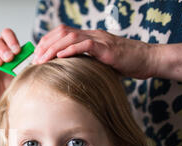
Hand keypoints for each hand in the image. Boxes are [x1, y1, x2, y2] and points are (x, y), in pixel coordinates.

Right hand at [0, 28, 20, 101]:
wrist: (10, 94)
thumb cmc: (16, 78)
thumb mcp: (24, 68)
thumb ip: (26, 60)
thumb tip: (35, 55)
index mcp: (6, 44)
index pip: (6, 34)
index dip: (11, 39)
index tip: (17, 51)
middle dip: (1, 48)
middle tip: (9, 58)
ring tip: (0, 65)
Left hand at [33, 24, 155, 79]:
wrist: (147, 60)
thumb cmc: (124, 64)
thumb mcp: (98, 63)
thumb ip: (84, 64)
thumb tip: (66, 77)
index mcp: (88, 37)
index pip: (61, 33)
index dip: (47, 42)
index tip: (37, 55)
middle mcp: (91, 35)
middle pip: (62, 33)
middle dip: (45, 45)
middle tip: (35, 60)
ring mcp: (99, 40)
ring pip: (70, 37)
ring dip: (53, 48)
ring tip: (43, 59)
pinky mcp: (107, 49)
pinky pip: (86, 45)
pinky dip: (71, 50)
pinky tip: (61, 57)